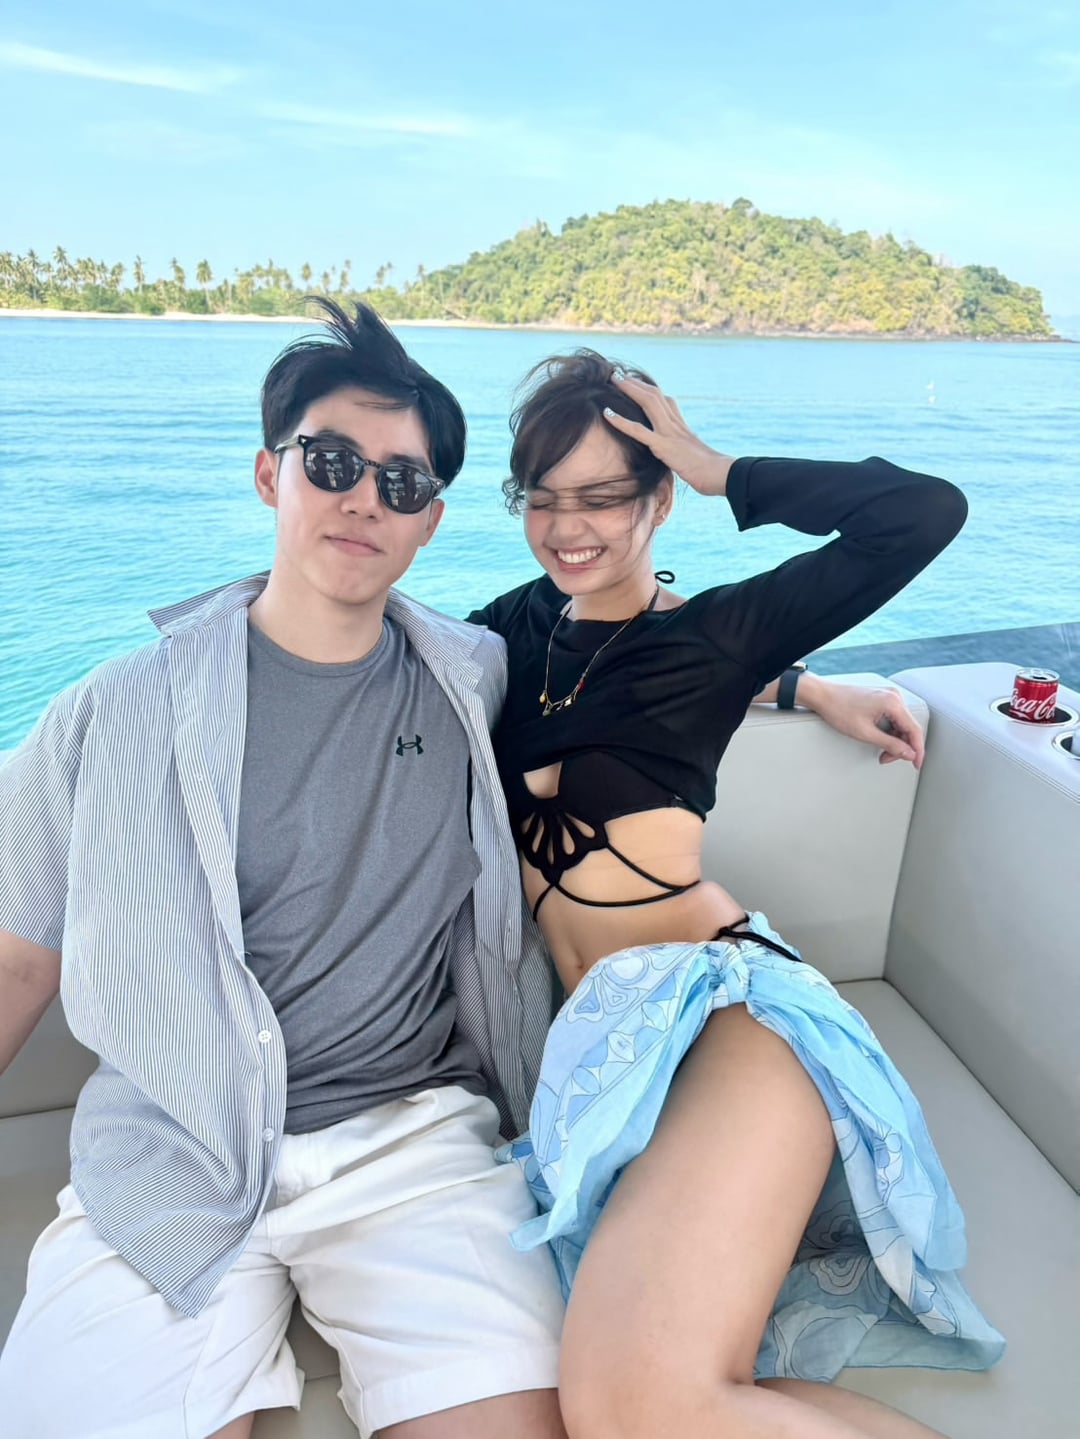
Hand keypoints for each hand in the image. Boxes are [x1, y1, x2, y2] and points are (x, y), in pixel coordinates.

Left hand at [603, 375, 733, 495]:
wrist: (719, 474)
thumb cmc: (710, 471)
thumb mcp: (693, 455)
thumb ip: (683, 449)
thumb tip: (679, 453)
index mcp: (681, 425)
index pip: (664, 400)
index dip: (648, 389)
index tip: (634, 382)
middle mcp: (675, 424)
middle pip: (654, 394)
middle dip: (635, 383)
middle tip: (618, 374)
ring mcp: (669, 433)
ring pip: (648, 402)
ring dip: (629, 389)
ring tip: (613, 379)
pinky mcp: (663, 446)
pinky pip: (639, 431)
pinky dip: (621, 421)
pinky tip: (607, 413)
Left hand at [801, 678, 925, 768]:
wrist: (823, 696)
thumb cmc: (839, 710)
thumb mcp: (866, 733)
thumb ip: (890, 745)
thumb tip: (908, 754)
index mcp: (893, 703)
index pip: (914, 730)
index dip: (917, 750)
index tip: (916, 764)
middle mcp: (894, 697)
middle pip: (908, 728)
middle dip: (901, 747)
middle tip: (888, 759)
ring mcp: (889, 697)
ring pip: (901, 725)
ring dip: (894, 741)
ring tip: (881, 752)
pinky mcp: (882, 699)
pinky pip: (894, 718)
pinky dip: (889, 732)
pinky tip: (880, 740)